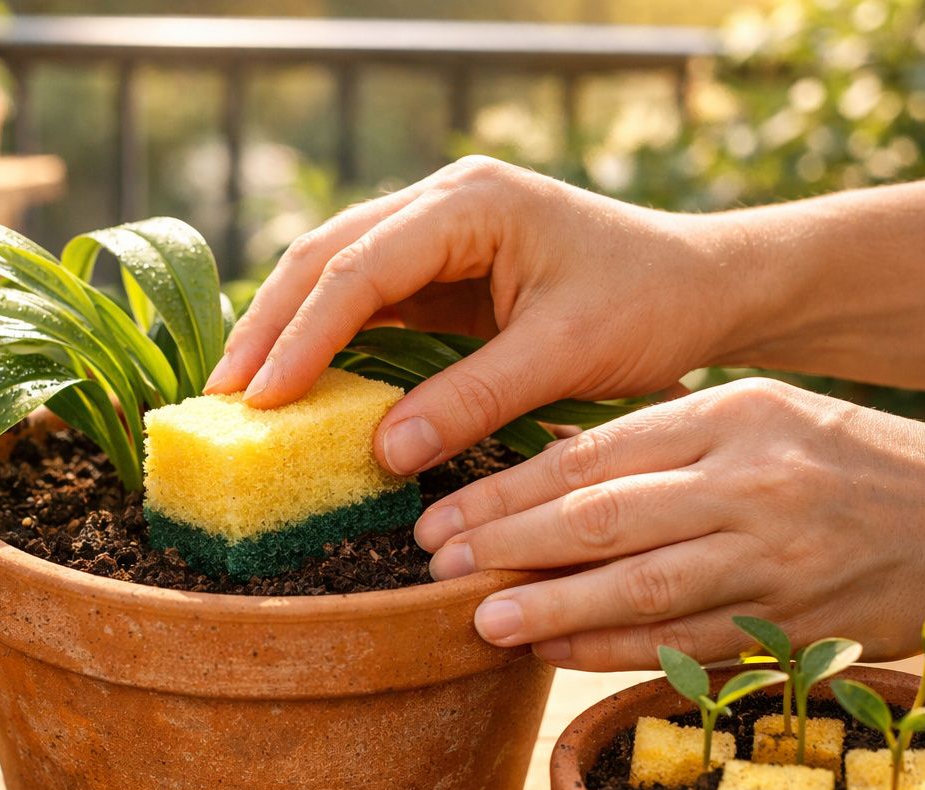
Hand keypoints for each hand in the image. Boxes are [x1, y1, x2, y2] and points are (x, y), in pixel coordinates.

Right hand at [205, 156, 739, 475]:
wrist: (703, 285)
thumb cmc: (648, 304)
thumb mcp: (565, 355)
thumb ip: (472, 397)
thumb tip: (381, 452)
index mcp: (471, 203)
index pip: (361, 265)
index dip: (303, 333)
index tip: (262, 397)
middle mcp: (441, 205)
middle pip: (326, 255)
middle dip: (269, 325)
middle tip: (222, 396)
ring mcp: (436, 234)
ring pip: (333, 273)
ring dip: (285, 331)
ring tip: (239, 394)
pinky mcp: (439, 271)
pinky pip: (364, 302)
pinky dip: (324, 342)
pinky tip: (294, 385)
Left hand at [417, 377, 924, 669]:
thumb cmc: (846, 457)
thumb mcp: (759, 414)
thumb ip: (661, 439)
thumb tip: (546, 466)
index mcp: (732, 417)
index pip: (593, 455)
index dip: (507, 489)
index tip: (443, 514)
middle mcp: (751, 484)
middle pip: (603, 519)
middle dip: (508, 545)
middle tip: (438, 566)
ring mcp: (777, 561)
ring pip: (640, 589)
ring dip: (551, 610)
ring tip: (482, 619)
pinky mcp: (796, 625)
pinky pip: (686, 644)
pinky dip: (614, 653)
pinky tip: (555, 655)